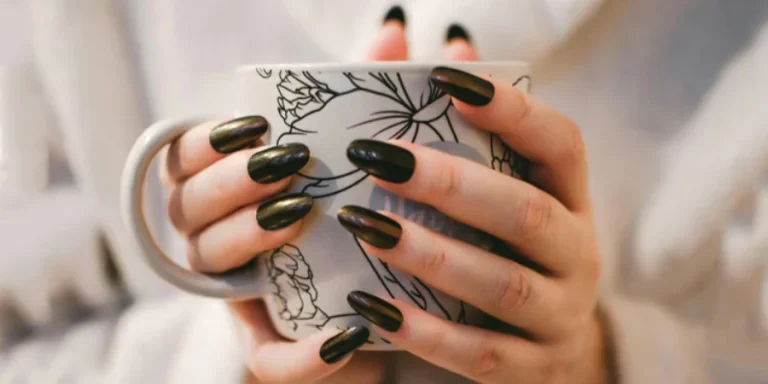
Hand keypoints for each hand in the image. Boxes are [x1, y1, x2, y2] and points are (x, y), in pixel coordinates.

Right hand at [157, 10, 410, 383]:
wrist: (397, 299)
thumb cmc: (367, 211)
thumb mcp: (371, 153)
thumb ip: (374, 92)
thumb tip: (398, 29)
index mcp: (234, 190)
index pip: (186, 161)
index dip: (207, 141)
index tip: (255, 125)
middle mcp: (226, 239)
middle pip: (190, 210)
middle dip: (230, 181)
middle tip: (285, 162)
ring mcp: (244, 293)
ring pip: (214, 267)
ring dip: (247, 237)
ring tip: (298, 213)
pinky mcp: (275, 347)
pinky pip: (267, 360)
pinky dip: (301, 355)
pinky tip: (348, 335)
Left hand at [336, 36, 609, 383]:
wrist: (546, 350)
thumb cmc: (504, 250)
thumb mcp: (495, 192)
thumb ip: (450, 122)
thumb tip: (397, 36)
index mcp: (571, 199)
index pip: (560, 144)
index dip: (512, 110)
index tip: (448, 80)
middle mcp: (578, 253)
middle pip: (526, 214)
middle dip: (452, 184)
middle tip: (380, 158)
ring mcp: (560, 315)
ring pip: (502, 284)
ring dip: (432, 255)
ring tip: (365, 225)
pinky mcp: (531, 369)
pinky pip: (479, 353)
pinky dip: (424, 332)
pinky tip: (368, 309)